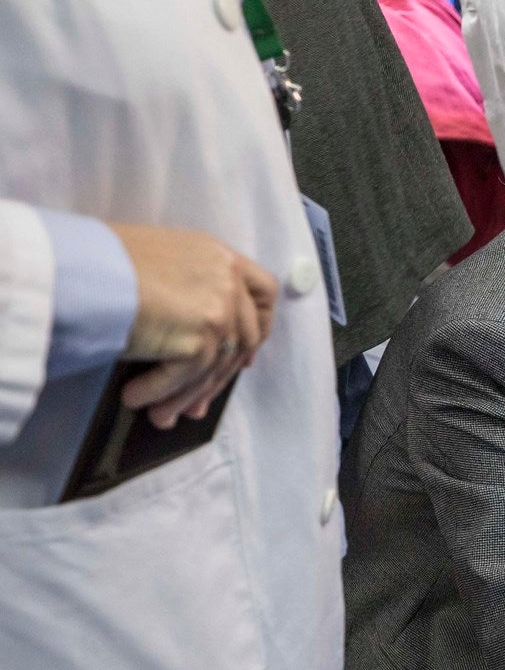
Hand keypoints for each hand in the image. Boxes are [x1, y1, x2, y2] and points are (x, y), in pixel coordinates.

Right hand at [109, 224, 278, 429]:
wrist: (75, 269)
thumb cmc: (100, 260)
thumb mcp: (159, 259)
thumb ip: (189, 285)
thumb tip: (197, 330)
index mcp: (220, 256)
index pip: (263, 293)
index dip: (258, 327)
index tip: (245, 354)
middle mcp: (226, 280)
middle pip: (243, 339)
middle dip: (218, 378)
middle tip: (197, 402)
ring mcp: (218, 310)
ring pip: (213, 366)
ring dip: (185, 395)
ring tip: (161, 413)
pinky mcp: (200, 338)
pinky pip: (185, 379)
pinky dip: (160, 394)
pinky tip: (137, 400)